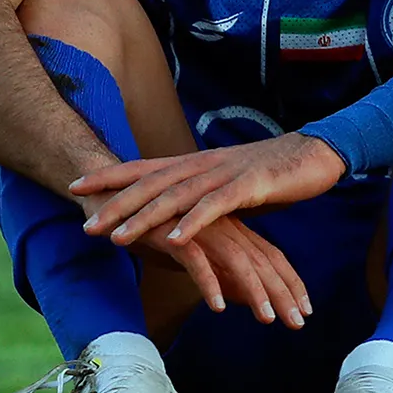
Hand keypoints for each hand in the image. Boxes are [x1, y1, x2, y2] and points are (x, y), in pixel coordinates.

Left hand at [71, 133, 346, 248]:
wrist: (317, 153)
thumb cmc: (272, 172)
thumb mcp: (228, 183)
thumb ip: (201, 195)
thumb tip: (176, 212)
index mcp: (197, 163)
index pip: (144, 167)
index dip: (110, 176)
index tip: (75, 187)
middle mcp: (205, 164)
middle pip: (152, 183)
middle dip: (115, 203)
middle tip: (84, 223)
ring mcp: (226, 174)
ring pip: (177, 196)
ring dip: (145, 217)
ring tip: (117, 237)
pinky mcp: (250, 187)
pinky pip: (216, 207)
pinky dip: (193, 222)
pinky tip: (175, 239)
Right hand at [160, 214, 312, 328]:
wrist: (116, 196)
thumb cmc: (157, 228)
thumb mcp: (196, 254)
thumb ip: (221, 273)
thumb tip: (243, 299)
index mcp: (231, 229)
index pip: (270, 257)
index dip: (289, 283)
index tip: (305, 311)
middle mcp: (223, 226)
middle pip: (262, 261)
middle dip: (282, 293)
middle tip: (298, 323)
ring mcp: (201, 226)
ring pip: (237, 260)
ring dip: (254, 290)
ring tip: (267, 319)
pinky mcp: (173, 231)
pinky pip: (196, 259)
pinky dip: (208, 281)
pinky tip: (217, 307)